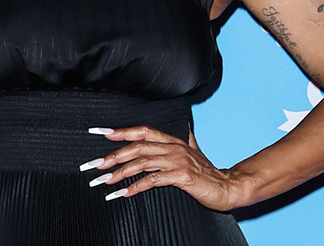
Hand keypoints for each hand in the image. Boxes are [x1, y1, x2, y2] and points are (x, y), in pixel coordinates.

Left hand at [82, 125, 239, 210]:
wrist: (228, 186)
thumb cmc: (208, 172)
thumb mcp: (195, 152)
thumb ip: (187, 141)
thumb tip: (185, 130)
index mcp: (173, 140)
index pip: (141, 130)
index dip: (120, 131)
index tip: (99, 132)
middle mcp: (173, 146)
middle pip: (137, 146)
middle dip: (113, 155)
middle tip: (95, 165)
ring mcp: (177, 160)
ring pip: (142, 162)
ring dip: (120, 172)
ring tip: (104, 181)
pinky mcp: (182, 176)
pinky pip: (153, 180)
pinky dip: (136, 186)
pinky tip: (124, 193)